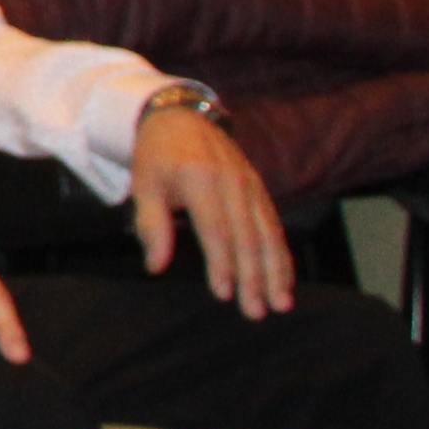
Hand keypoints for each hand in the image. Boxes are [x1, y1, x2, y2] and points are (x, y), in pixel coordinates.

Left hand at [125, 101, 292, 315]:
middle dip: (254, 278)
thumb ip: (151, 225)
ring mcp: (250, 185)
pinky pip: (274, 226)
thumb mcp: (143, 185)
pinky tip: (284, 280)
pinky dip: (281, 255)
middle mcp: (232, 183)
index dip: (221, 264)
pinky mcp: (259, 189)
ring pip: (268, 234)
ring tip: (280, 304)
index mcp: (200, 180)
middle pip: (247, 237)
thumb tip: (155, 267)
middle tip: (256, 312)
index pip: (216, 229)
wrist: (181, 116)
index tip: (224, 294)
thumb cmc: (156, 156)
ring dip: (276, 272)